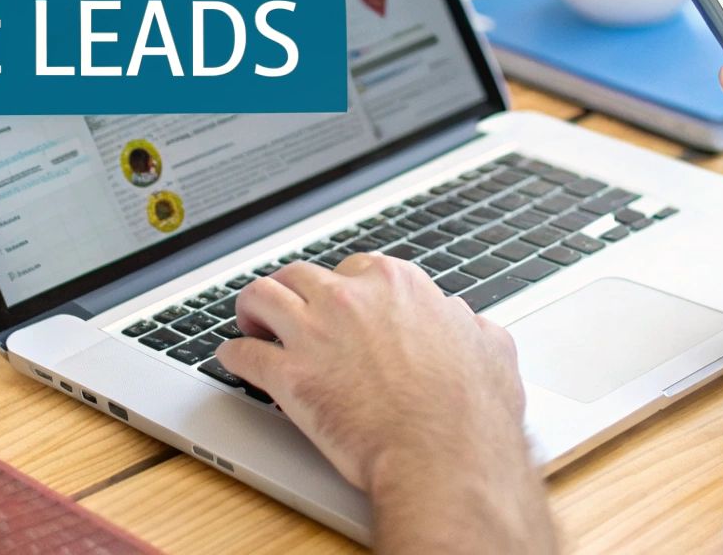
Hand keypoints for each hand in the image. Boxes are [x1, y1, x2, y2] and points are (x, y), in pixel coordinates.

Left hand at [218, 255, 555, 552]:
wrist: (444, 455)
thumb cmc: (470, 411)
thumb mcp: (490, 348)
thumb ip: (471, 327)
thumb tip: (467, 324)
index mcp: (396, 285)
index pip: (355, 268)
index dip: (343, 288)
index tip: (337, 304)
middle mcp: (350, 298)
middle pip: (300, 275)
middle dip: (291, 290)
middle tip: (286, 309)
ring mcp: (314, 332)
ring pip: (261, 296)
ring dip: (251, 308)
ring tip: (250, 322)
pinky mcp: (287, 375)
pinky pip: (242, 354)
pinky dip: (233, 356)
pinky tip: (232, 360)